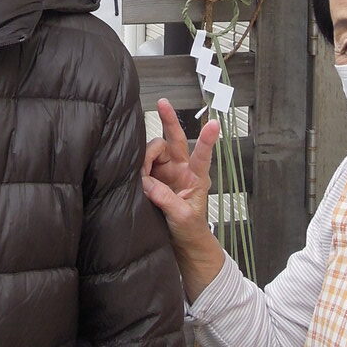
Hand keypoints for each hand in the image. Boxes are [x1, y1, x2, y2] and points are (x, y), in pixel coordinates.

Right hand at [143, 98, 220, 250]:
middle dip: (169, 120)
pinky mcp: (152, 178)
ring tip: (140, 177)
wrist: (182, 243)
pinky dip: (136, 167)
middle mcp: (182, 169)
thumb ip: (166, 198)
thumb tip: (146, 183)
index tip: (213, 125)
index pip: (203, 156)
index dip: (207, 140)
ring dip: (145, 158)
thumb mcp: (182, 217)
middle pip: (175, 139)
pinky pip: (142, 165)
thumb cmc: (190, 229)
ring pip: (154, 151)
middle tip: (162, 104)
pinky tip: (133, 173)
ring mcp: (166, 172)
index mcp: (197, 177)